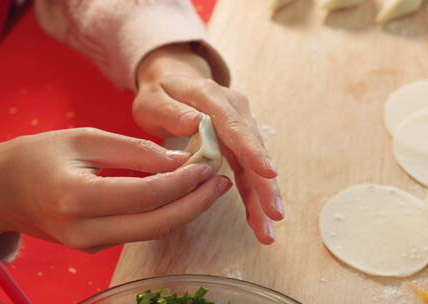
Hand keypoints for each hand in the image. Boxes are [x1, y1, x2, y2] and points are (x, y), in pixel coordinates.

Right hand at [0, 128, 231, 250]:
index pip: (144, 195)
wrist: (6, 190)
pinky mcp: (97, 249)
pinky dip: (168, 214)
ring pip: (153, 232)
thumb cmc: (42, 155)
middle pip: (156, 224)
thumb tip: (180, 162)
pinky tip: (185, 195)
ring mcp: (90, 246)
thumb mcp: (87, 138)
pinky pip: (141, 232)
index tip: (207, 166)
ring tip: (212, 186)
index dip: (181, 182)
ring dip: (187, 210)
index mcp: (75, 197)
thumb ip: (135, 150)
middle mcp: (84, 230)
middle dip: (196, 204)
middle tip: (222, 182)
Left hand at [133, 44, 283, 243]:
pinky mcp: (240, 142)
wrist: (174, 83)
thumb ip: (169, 111)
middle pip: (253, 149)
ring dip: (262, 197)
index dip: (251, 149)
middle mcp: (234, 109)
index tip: (268, 172)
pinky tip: (257, 220)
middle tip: (274, 215)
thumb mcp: (153, 99)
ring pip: (255, 165)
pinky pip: (248, 171)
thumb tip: (193, 123)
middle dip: (264, 185)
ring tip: (268, 230)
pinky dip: (252, 195)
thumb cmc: (161, 93)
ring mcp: (241, 125)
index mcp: (211, 96)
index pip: (234, 124)